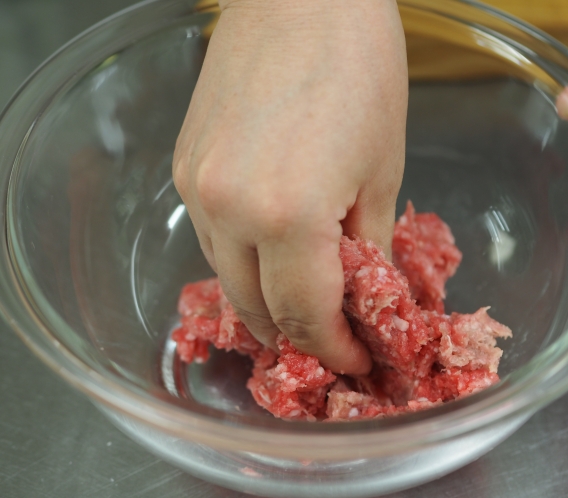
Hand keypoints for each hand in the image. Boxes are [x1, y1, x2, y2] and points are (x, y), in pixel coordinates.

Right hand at [172, 0, 407, 374]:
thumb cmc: (360, 69)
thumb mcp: (382, 171)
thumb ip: (367, 249)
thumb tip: (363, 298)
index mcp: (287, 217)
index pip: (305, 316)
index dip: (335, 349)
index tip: (358, 359)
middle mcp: (227, 211)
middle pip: (257, 311)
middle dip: (299, 338)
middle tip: (334, 341)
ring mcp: (197, 188)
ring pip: (228, 281)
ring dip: (268, 304)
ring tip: (307, 306)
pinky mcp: (185, 168)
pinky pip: (212, 240)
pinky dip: (245, 264)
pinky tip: (274, 257)